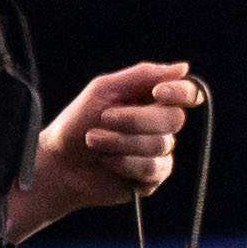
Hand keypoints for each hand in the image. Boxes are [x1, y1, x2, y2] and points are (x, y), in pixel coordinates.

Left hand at [13, 64, 203, 234]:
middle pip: (174, 119)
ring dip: (120, 142)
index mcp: (153, 101)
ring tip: (93, 141)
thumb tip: (183, 68)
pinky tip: (106, 161)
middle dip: (135, 120)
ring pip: (160, 145)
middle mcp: (160, 127)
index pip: (188, 94)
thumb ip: (142, 76)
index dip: (181, 93)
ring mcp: (157, 154)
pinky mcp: (150, 179)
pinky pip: (152, 169)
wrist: (58, 162)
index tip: (157, 94)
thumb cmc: (77, 122)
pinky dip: (124, 164)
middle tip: (102, 119)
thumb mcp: (104, 89)